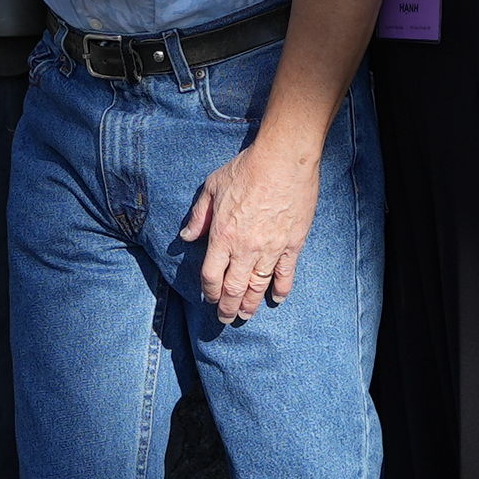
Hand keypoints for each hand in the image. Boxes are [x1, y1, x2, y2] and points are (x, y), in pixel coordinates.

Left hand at [179, 129, 325, 324]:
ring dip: (250, 304)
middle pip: (233, 288)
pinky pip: (285, 274)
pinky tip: (276, 299)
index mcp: (222, 236)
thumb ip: (199, 215)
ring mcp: (271, 249)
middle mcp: (245, 248)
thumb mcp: (212, 187)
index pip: (211, 275)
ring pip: (258, 286)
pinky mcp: (293, 244)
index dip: (208, 292)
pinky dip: (280, 290)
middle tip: (225, 319)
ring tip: (245, 315)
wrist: (283, 160)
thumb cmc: (246, 169)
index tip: (208, 299)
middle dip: (227, 308)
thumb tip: (186, 237)